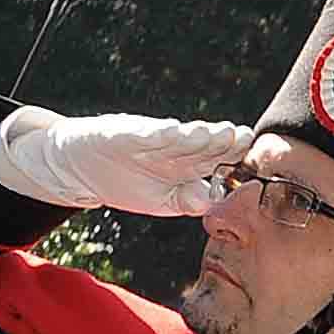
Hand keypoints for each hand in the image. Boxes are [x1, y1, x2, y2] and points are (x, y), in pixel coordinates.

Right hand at [0, 107, 252, 214]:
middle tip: (242, 137)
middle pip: (203, 145)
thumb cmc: (128, 184)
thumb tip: (217, 202)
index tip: (251, 159)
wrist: (82, 168)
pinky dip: (159, 134)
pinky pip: (145, 134)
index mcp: (186, 164)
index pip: (216, 159)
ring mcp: (151, 139)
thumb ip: (189, 201)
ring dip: (199, 135)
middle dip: (223, 141)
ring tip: (216, 132)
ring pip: (180, 137)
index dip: (233, 157)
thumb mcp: (163, 201)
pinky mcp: (127, 133)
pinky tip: (175, 132)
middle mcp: (173, 148)